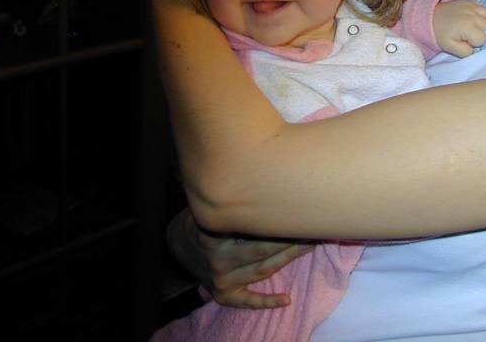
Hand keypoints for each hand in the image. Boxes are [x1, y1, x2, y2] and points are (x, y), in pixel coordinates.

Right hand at [167, 208, 311, 308]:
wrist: (175, 245)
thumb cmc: (196, 219)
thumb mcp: (203, 207)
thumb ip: (226, 202)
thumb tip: (256, 183)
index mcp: (212, 236)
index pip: (252, 230)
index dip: (276, 222)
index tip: (296, 212)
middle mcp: (218, 261)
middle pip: (262, 251)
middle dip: (289, 240)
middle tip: (310, 228)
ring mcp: (221, 281)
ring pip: (261, 271)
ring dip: (287, 259)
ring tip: (309, 246)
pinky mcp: (223, 295)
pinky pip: (247, 301)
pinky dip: (267, 302)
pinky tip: (286, 299)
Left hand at [433, 0, 485, 56]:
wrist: (429, 17)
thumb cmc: (440, 33)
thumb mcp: (450, 47)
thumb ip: (465, 51)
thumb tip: (475, 49)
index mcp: (468, 27)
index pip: (483, 39)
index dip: (474, 42)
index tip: (463, 40)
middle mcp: (472, 15)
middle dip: (478, 32)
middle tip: (464, 33)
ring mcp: (472, 6)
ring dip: (480, 23)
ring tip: (467, 26)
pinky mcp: (471, 1)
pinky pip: (483, 9)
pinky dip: (479, 14)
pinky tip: (469, 18)